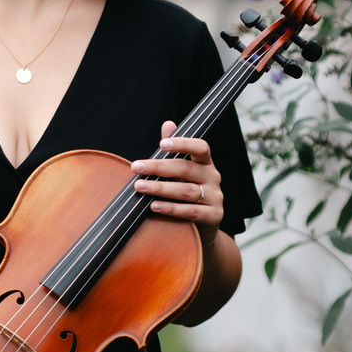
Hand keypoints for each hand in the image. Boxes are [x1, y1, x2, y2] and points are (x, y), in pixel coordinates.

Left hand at [131, 120, 223, 248]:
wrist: (204, 228)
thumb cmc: (188, 193)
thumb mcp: (182, 172)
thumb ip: (175, 151)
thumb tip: (168, 123)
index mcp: (206, 164)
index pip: (201, 147)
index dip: (183, 143)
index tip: (162, 143)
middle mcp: (213, 178)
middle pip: (185, 169)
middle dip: (158, 168)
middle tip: (136, 167)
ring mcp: (215, 197)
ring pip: (185, 191)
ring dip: (160, 188)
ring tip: (139, 187)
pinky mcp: (214, 216)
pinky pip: (190, 211)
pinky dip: (170, 208)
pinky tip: (153, 206)